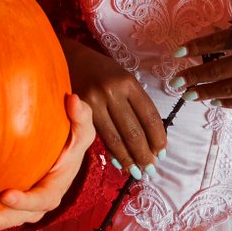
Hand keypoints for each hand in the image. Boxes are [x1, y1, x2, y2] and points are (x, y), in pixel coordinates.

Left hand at [0, 94, 95, 230]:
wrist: (63, 156)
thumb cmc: (72, 143)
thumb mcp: (82, 130)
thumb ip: (81, 117)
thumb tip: (72, 100)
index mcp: (54, 190)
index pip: (41, 200)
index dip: (24, 201)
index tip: (5, 194)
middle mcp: (36, 205)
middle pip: (13, 218)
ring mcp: (21, 207)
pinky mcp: (8, 203)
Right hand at [62, 37, 163, 177]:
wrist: (69, 59)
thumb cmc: (100, 72)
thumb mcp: (122, 80)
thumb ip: (134, 104)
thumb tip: (149, 138)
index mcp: (128, 82)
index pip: (149, 115)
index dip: (158, 137)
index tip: (162, 152)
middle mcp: (112, 91)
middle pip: (134, 131)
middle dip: (144, 154)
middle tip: (151, 169)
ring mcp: (94, 101)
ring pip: (116, 138)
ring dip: (129, 159)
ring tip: (138, 172)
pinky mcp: (78, 111)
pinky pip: (99, 137)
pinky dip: (111, 152)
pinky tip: (120, 163)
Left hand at [172, 28, 231, 108]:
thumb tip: (218, 38)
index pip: (221, 41)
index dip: (197, 47)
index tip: (178, 52)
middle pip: (220, 70)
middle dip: (195, 76)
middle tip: (176, 82)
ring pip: (230, 89)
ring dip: (207, 92)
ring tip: (189, 94)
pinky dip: (228, 101)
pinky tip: (215, 101)